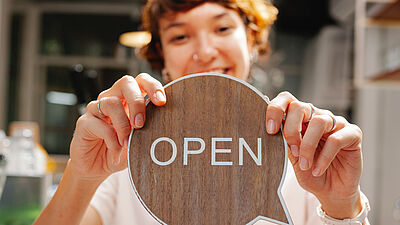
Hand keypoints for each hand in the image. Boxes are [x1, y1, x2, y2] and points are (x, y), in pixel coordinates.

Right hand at [69, 74, 165, 181]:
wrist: (97, 168)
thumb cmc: (121, 152)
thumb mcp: (139, 143)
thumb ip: (149, 133)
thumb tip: (163, 130)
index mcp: (129, 99)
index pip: (141, 81)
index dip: (152, 86)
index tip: (161, 102)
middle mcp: (113, 98)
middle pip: (126, 83)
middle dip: (137, 101)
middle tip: (140, 123)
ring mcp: (97, 109)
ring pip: (111, 103)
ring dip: (123, 125)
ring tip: (127, 143)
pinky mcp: (84, 122)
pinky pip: (99, 123)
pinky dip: (111, 138)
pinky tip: (115, 149)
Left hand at [266, 92, 362, 218]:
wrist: (331, 191)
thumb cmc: (310, 172)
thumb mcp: (292, 159)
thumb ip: (284, 143)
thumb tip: (273, 132)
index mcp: (300, 118)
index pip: (286, 100)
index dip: (275, 110)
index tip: (270, 130)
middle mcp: (317, 116)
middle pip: (300, 106)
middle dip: (291, 130)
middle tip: (292, 151)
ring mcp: (336, 123)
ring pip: (318, 121)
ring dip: (307, 146)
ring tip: (305, 164)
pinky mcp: (353, 134)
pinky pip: (336, 139)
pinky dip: (323, 157)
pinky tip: (317, 170)